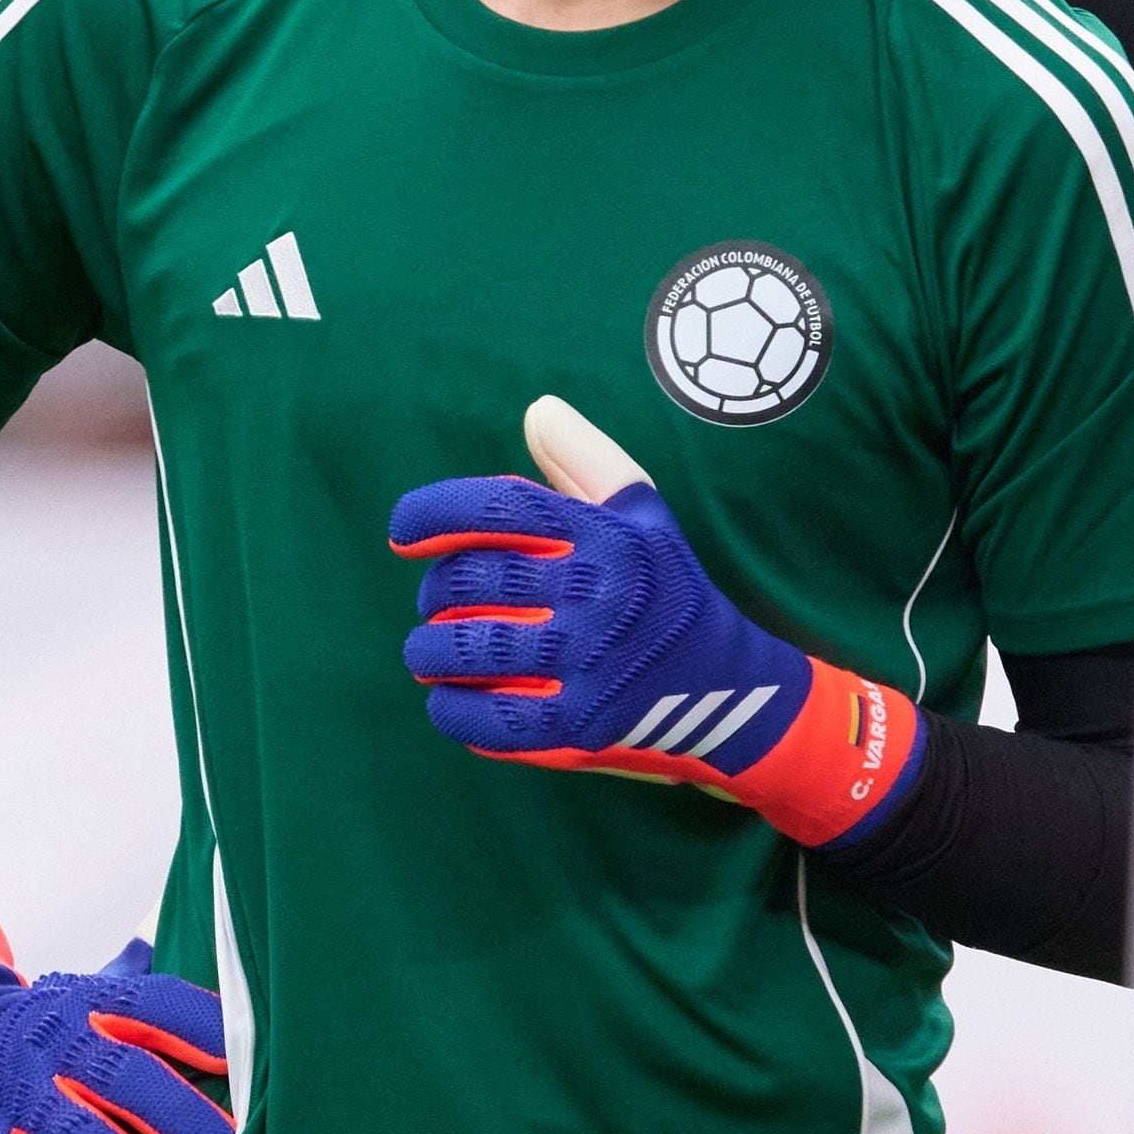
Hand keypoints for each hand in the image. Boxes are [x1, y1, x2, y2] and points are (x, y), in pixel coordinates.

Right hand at [0, 862, 233, 1133]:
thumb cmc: (70, 1037)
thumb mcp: (109, 1006)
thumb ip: (173, 1021)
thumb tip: (260, 1042)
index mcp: (94, 1002)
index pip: (155, 1006)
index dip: (201, 1031)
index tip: (240, 1064)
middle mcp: (50, 1042)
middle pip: (117, 1074)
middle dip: (172, 1115)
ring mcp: (10, 1097)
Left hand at [388, 397, 921, 847]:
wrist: (731, 686)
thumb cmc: (668, 590)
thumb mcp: (644, 514)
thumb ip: (586, 459)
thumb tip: (537, 411)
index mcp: (605, 534)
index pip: (497, 507)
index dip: (433, 513)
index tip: (403, 532)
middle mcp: (597, 591)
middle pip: (470, 580)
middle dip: (433, 593)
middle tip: (434, 603)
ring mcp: (588, 661)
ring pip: (467, 650)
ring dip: (427, 654)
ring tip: (426, 654)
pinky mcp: (581, 723)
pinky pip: (488, 718)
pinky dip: (453, 711)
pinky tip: (448, 703)